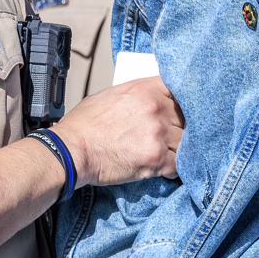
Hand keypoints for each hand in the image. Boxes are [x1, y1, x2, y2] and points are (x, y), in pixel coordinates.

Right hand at [53, 77, 182, 186]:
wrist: (72, 150)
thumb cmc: (85, 124)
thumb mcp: (111, 94)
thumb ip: (139, 93)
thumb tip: (154, 96)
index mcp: (146, 89)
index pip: (182, 90)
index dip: (183, 102)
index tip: (181, 110)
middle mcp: (156, 109)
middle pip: (186, 117)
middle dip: (181, 127)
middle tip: (173, 134)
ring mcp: (158, 135)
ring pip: (186, 142)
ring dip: (178, 148)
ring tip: (166, 152)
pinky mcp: (156, 160)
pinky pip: (179, 164)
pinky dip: (173, 168)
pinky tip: (163, 167)